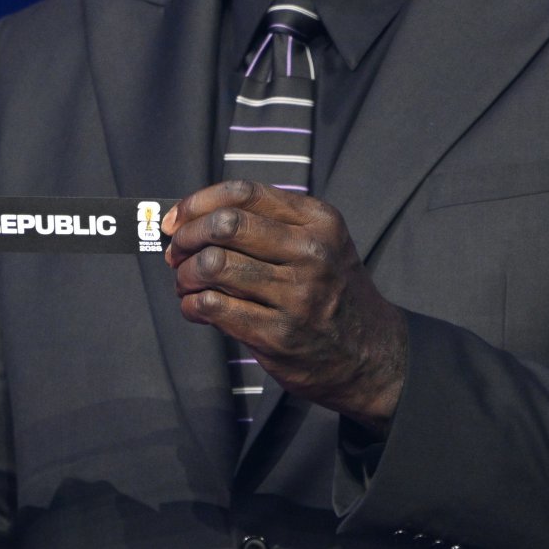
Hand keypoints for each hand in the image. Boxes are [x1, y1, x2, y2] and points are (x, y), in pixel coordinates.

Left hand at [163, 180, 407, 433]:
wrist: (372, 355)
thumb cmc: (331, 291)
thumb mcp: (319, 241)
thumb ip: (268, 223)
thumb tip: (192, 218)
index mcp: (317, 220)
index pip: (243, 193)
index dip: (198, 202)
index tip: (177, 218)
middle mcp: (310, 252)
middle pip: (225, 225)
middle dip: (187, 237)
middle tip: (177, 253)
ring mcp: (296, 296)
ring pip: (214, 266)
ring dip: (185, 275)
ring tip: (185, 283)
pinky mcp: (279, 335)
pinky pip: (214, 308)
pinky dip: (191, 305)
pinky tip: (195, 307)